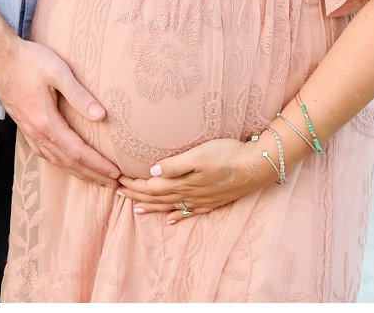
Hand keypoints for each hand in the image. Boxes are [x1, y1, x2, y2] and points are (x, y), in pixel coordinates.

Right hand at [0, 38, 120, 186]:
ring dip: (78, 172)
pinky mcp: (24, 126)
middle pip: (68, 162)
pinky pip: (45, 153)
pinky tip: (68, 163)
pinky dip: (61, 163)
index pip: (77, 152)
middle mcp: (36, 132)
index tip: (116, 173)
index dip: (98, 165)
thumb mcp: (57, 71)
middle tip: (113, 184)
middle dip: (92, 174)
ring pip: (56, 161)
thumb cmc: (28, 60)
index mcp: (46, 122)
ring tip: (96, 178)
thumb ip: (78, 94)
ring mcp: (28, 131)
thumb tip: (102, 116)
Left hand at [115, 136, 272, 224]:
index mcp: (183, 182)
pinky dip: (177, 216)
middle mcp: (189, 194)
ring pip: (170, 206)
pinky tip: (170, 220)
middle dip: (136, 195)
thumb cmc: (227, 154)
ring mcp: (201, 200)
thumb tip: (152, 171)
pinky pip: (189, 212)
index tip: (117, 179)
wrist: (256, 167)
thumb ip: (176, 165)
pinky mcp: (212, 201)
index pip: (151, 186)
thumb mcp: (199, 154)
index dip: (133, 184)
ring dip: (152, 207)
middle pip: (157, 197)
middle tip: (118, 192)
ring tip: (136, 209)